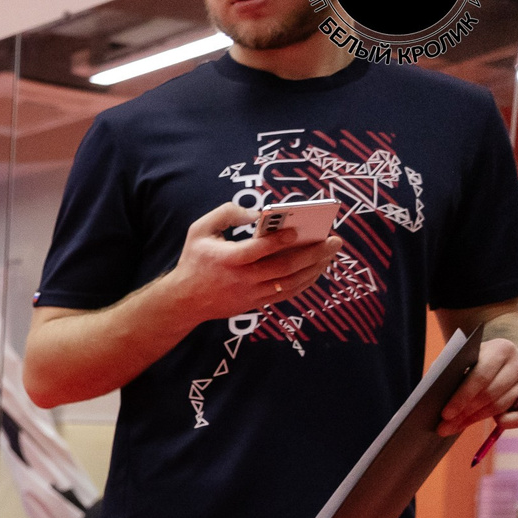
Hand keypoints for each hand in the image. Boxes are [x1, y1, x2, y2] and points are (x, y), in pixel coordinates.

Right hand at [166, 202, 342, 322]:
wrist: (183, 302)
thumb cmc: (194, 261)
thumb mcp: (199, 230)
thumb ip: (226, 214)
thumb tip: (256, 213)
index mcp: (227, 259)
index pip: (257, 251)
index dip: (279, 241)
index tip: (298, 230)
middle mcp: (241, 279)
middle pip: (284, 268)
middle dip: (313, 253)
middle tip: (334, 240)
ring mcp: (250, 294)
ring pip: (290, 282)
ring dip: (314, 268)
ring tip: (330, 253)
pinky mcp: (255, 303)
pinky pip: (286, 294)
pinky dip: (305, 282)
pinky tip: (317, 269)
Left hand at [439, 333, 517, 435]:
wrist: (497, 356)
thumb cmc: (472, 360)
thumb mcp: (461, 359)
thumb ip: (450, 373)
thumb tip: (432, 398)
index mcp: (500, 349)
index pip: (481, 376)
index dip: (462, 397)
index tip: (445, 414)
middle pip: (490, 394)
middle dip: (465, 413)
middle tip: (444, 427)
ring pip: (500, 405)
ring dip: (476, 419)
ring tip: (453, 428)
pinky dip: (506, 422)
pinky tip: (490, 424)